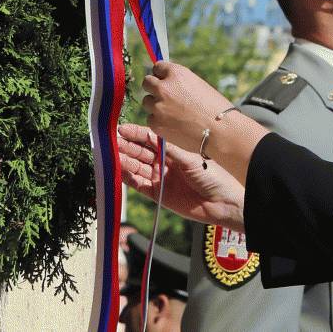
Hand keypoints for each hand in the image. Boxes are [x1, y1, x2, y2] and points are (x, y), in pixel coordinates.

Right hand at [118, 123, 244, 230]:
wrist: (221, 203)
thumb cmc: (213, 177)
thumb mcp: (192, 159)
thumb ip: (171, 150)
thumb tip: (152, 137)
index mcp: (173, 151)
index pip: (150, 140)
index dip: (136, 134)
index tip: (121, 130)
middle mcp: (164, 163)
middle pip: (140, 152)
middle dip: (126, 146)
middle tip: (110, 142)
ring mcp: (159, 178)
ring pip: (137, 167)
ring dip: (124, 161)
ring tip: (110, 154)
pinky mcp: (157, 194)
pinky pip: (138, 184)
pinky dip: (127, 178)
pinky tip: (117, 170)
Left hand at [142, 60, 231, 151]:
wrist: (220, 131)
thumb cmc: (215, 108)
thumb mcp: (198, 86)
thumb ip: (180, 83)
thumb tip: (167, 84)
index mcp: (176, 74)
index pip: (158, 67)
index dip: (162, 75)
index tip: (165, 81)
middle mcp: (164, 87)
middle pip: (147, 82)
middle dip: (154, 88)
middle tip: (164, 96)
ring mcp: (157, 106)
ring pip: (147, 102)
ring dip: (155, 105)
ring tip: (172, 113)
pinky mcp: (155, 123)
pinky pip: (151, 119)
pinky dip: (159, 121)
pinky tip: (174, 125)